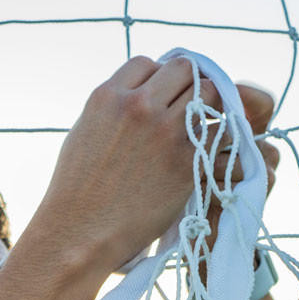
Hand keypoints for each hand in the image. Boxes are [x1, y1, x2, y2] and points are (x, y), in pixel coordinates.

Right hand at [0, 57, 280, 299]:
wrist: (79, 235)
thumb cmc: (76, 194)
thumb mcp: (84, 135)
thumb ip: (112, 111)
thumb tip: (138, 98)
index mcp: (108, 96)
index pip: (147, 63)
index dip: (156, 80)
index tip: (159, 100)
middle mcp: (138, 106)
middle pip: (183, 70)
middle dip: (186, 87)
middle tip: (185, 113)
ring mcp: (166, 131)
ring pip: (209, 93)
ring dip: (209, 109)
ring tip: (199, 132)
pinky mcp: (187, 160)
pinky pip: (223, 130)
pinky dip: (222, 138)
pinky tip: (211, 152)